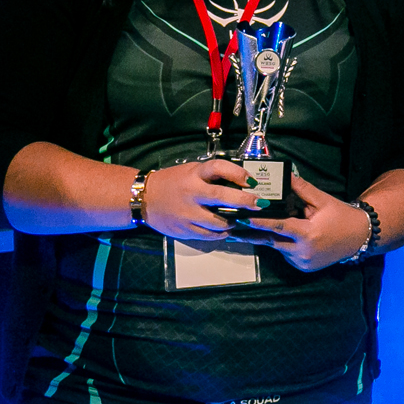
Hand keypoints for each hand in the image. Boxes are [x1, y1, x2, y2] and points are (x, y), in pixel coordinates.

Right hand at [140, 159, 261, 240]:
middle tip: (260, 204)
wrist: (143, 199)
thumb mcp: (191, 171)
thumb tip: (243, 182)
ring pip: (218, 221)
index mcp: (194, 174)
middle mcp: (191, 193)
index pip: (218, 168)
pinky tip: (226, 230)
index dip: (238, 174)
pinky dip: (221, 233)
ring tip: (240, 219)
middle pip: (222, 197)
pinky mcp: (184, 229)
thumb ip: (212, 176)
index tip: (252, 182)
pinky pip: (208, 235)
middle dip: (245, 201)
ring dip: (234, 221)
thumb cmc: (173, 182)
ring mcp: (187, 213)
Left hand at [235, 171, 372, 271]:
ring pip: (278, 248)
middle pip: (271, 240)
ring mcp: (302, 262)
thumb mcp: (323, 200)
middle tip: (234, 228)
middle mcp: (303, 251)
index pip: (278, 226)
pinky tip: (284, 237)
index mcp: (308, 233)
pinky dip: (282, 245)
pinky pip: (286, 254)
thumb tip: (285, 176)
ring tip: (252, 229)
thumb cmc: (341, 216)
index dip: (259, 222)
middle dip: (253, 233)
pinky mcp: (303, 267)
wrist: (359, 237)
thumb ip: (302, 189)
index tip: (242, 219)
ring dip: (269, 238)